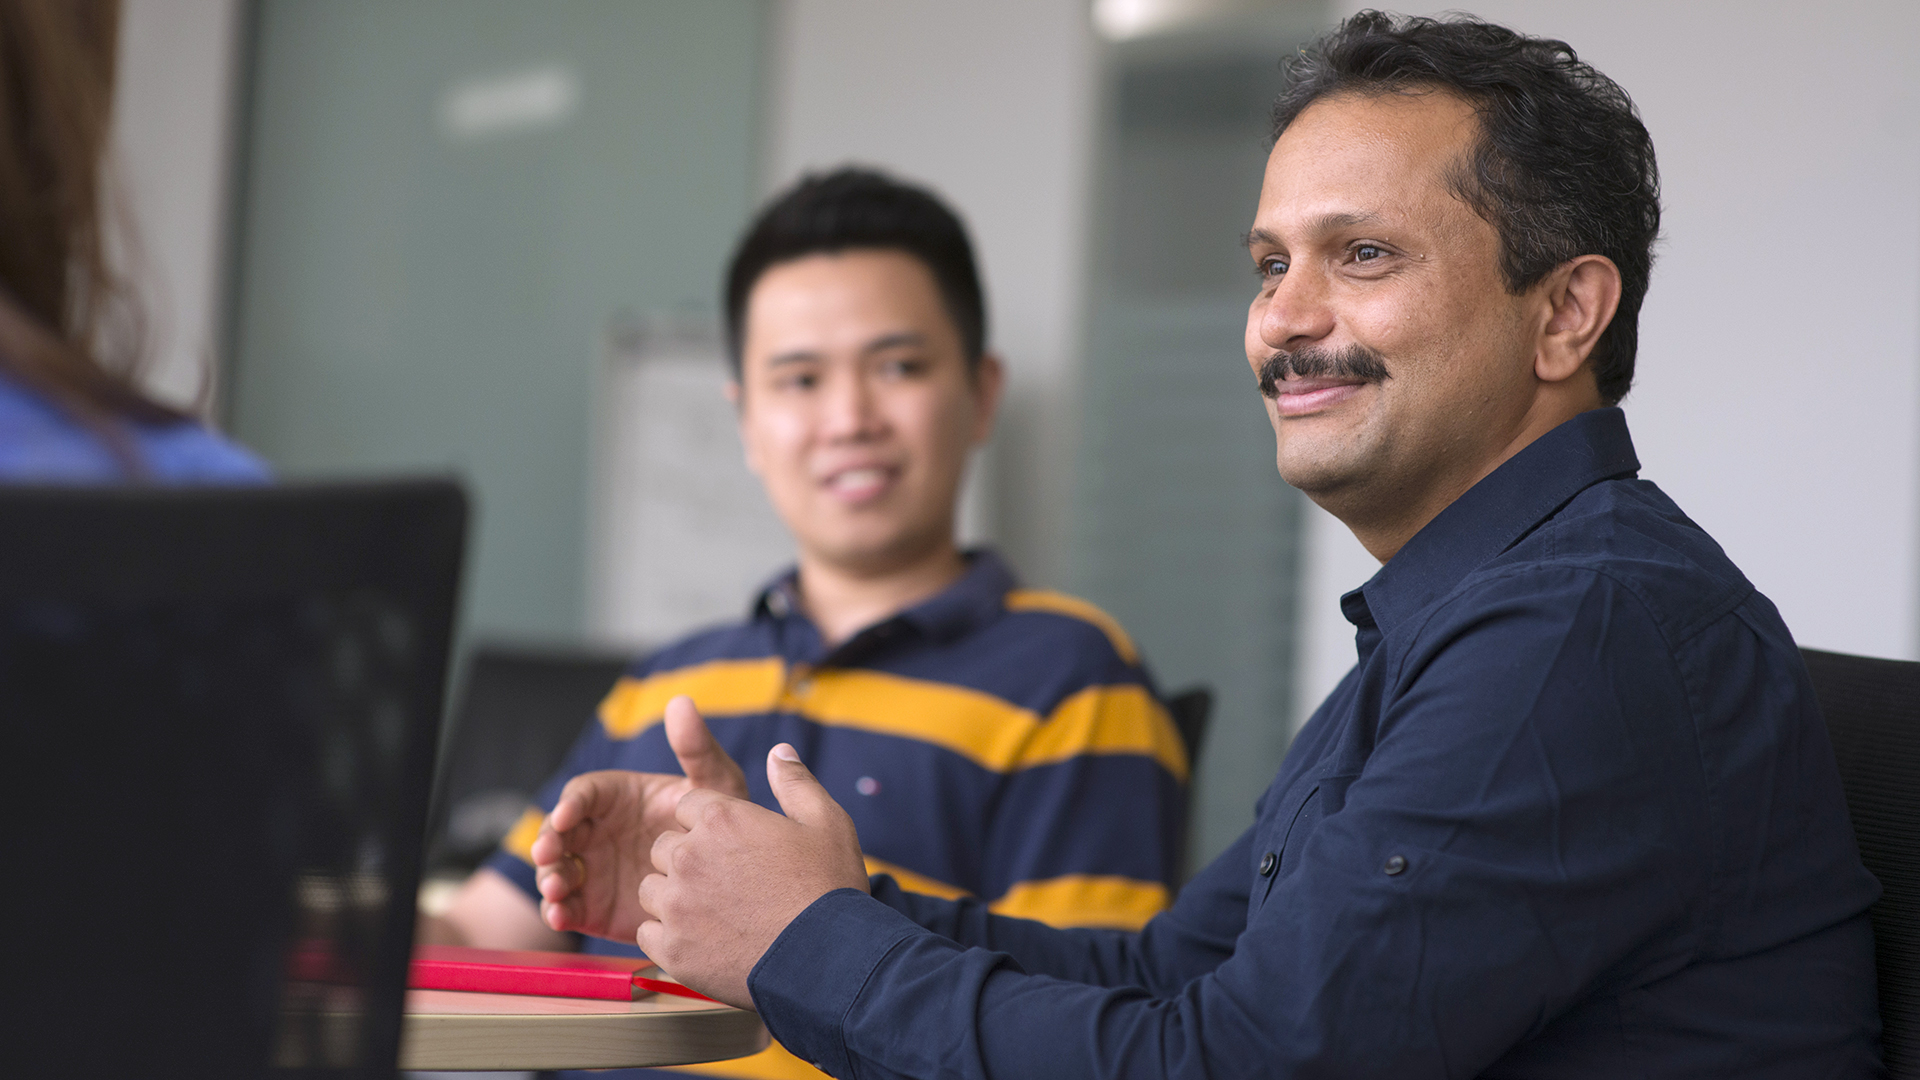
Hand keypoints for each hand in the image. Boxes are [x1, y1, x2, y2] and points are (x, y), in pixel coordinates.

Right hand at [530, 696, 747, 940]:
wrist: (728, 885)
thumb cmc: (716, 826)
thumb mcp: (713, 786)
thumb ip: (697, 749)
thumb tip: (680, 701)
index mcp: (617, 797)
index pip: (583, 793)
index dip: (571, 803)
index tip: (569, 816)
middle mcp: (597, 830)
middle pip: (559, 830)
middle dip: (548, 840)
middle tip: (548, 852)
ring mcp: (592, 869)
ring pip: (557, 869)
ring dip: (549, 877)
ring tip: (556, 888)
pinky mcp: (592, 905)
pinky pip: (567, 908)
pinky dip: (558, 911)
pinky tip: (560, 916)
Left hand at [637, 744, 869, 1008]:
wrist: (828, 960)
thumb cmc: (828, 889)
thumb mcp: (827, 821)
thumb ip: (795, 782)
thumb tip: (778, 751)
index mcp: (721, 817)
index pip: (687, 807)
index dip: (709, 825)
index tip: (732, 847)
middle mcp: (689, 855)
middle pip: (663, 847)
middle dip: (687, 860)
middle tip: (726, 884)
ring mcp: (677, 904)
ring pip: (651, 890)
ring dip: (673, 898)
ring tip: (712, 914)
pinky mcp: (672, 948)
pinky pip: (647, 933)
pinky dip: (670, 937)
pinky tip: (702, 941)